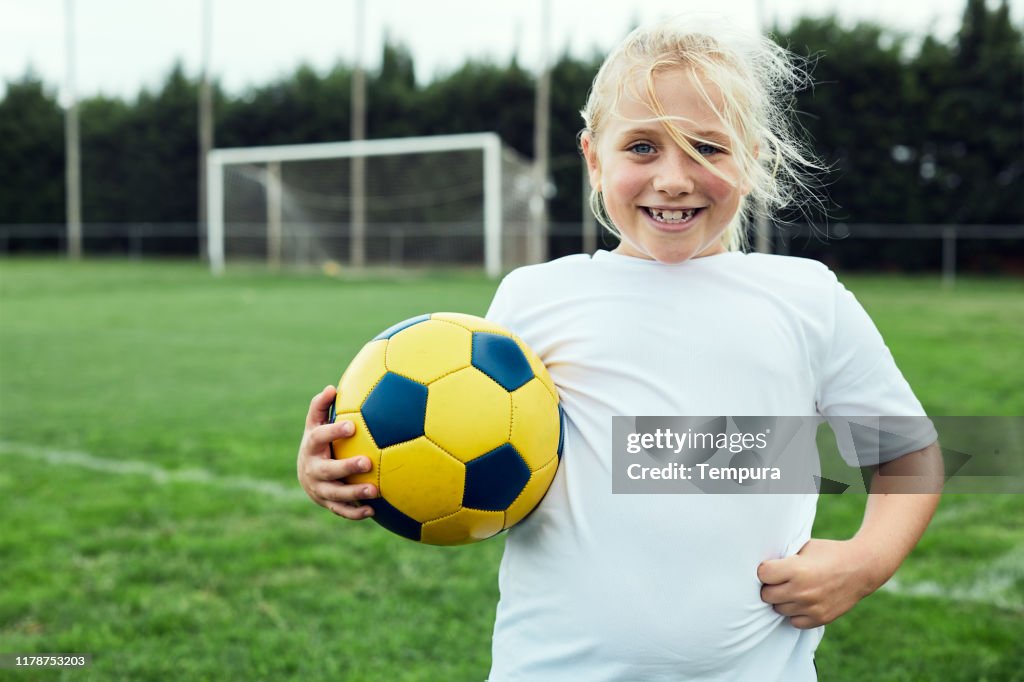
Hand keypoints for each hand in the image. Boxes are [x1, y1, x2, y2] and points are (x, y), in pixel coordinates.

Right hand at [296, 385, 377, 519]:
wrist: (306, 474)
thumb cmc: (319, 442)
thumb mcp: (316, 424)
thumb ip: (321, 406)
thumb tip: (332, 387)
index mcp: (312, 446)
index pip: (320, 437)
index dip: (334, 432)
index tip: (353, 426)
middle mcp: (313, 468)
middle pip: (328, 470)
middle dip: (346, 467)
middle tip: (367, 463)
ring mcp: (319, 488)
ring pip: (335, 494)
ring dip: (354, 493)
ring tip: (375, 491)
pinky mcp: (327, 503)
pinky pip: (341, 510)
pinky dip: (355, 512)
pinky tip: (373, 510)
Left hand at [757, 538, 879, 628]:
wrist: (862, 567)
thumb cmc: (829, 553)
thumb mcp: (805, 548)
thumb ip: (785, 559)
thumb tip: (762, 566)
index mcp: (796, 570)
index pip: (762, 575)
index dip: (765, 570)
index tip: (771, 567)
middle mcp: (802, 591)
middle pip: (766, 595)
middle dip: (770, 586)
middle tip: (779, 580)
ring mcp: (811, 607)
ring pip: (778, 609)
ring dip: (782, 600)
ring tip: (791, 589)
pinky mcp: (820, 618)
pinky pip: (794, 621)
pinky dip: (795, 613)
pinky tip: (801, 601)